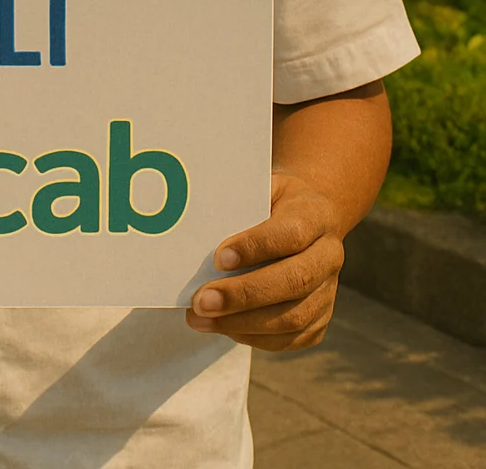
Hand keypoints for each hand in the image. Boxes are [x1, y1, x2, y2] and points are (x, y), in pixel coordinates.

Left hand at [186, 173, 343, 350]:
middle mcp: (329, 256)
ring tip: (201, 318)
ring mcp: (328, 291)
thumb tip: (199, 231)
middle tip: (202, 300)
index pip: (290, 234)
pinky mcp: (320, 319)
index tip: (218, 258)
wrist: (310, 220)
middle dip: (243, 295)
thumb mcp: (262, 188)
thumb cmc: (274, 203)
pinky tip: (222, 326)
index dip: (255, 248)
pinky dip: (253, 337)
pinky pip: (290, 338)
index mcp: (316, 216)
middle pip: (294, 281)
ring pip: (293, 317)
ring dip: (242, 322)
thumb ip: (240, 206)